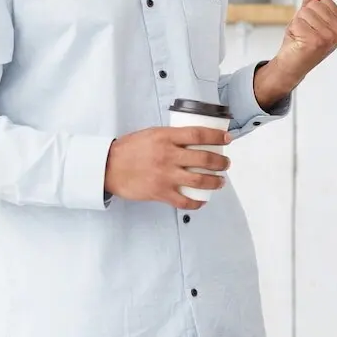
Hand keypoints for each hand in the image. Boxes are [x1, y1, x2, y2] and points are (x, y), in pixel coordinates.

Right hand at [103, 126, 232, 209]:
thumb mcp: (151, 134)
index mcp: (166, 137)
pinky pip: (184, 200)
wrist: (108, 167)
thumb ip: (171, 137)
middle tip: (226, 164)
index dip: (217, 137)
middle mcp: (168, 155)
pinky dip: (196, 202)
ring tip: (220, 181)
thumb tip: (193, 140)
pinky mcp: (159, 192)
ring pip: (199, 180)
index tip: (228, 139)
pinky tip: (203, 201)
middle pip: (204, 158)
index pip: (198, 134)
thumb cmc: (129, 149)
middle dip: (221, 163)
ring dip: (215, 182)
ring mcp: (165, 175)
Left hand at [264, 0, 336, 92]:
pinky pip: (297, 22)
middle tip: (306, 32)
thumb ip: (313, 2)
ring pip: (305, 12)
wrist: (292, 65)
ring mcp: (329, 37)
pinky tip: (298, 41)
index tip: (313, 26)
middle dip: (305, 16)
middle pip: (315, 4)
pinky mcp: (315, 41)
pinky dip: (293, 30)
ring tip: (302, 36)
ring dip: (298, 23)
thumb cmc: (302, 42)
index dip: (313, 10)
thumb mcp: (310, 17)